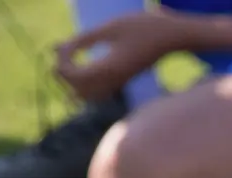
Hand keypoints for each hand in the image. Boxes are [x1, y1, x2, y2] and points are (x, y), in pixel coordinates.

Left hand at [55, 10, 185, 101]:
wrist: (173, 36)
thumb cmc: (144, 27)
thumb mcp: (110, 28)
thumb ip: (85, 39)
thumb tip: (60, 49)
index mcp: (110, 68)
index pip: (74, 76)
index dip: (61, 63)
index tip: (59, 45)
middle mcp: (114, 81)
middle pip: (78, 91)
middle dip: (63, 74)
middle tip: (59, 53)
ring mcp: (120, 83)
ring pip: (88, 96)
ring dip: (73, 83)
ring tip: (68, 63)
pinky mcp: (123, 80)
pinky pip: (99, 92)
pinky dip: (85, 85)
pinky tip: (81, 69)